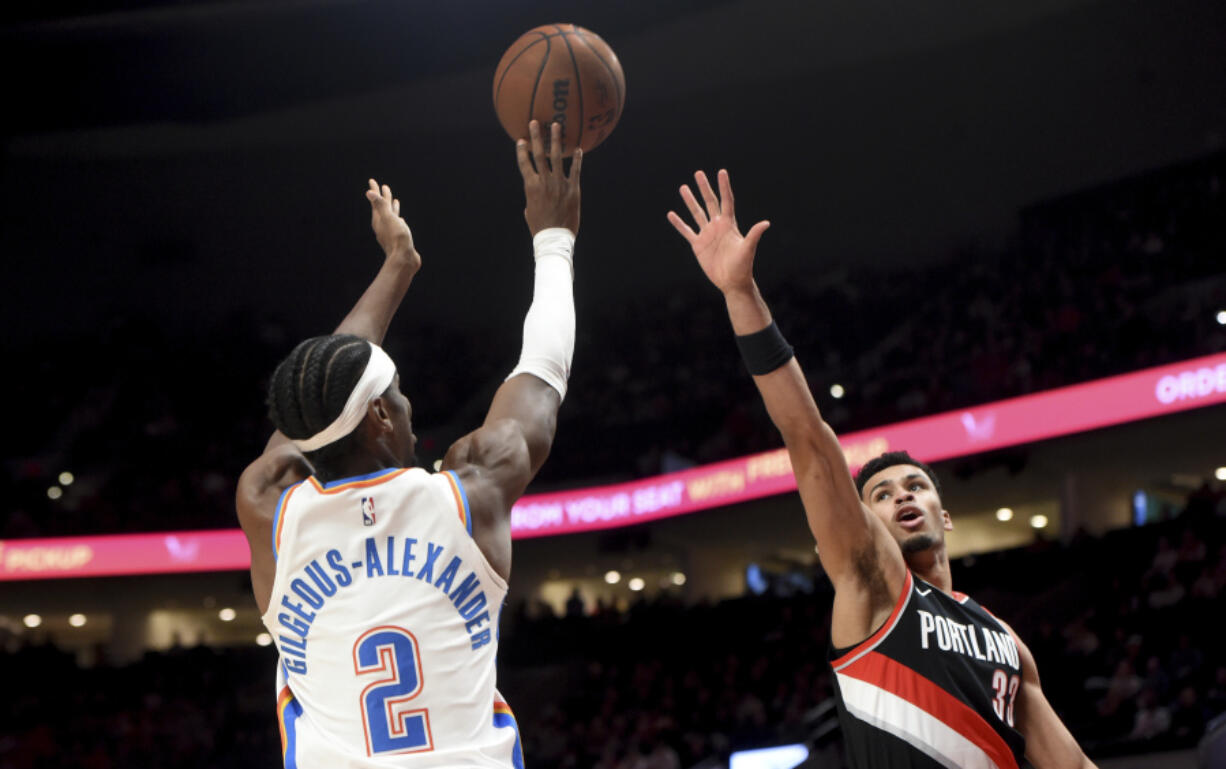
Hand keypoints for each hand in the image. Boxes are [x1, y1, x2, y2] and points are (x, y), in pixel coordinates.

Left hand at [365, 179, 419, 271]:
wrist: (404, 259)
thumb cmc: (397, 238)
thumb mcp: (389, 219)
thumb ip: (380, 205)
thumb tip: (369, 192)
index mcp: (379, 219)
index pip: (376, 201)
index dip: (375, 190)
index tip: (372, 181)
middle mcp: (383, 225)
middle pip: (383, 207)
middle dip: (383, 197)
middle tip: (384, 187)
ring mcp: (391, 232)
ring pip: (391, 216)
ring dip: (392, 208)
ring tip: (395, 202)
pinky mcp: (399, 238)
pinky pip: (397, 225)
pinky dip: (398, 219)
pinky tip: (401, 219)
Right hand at [517, 120, 581, 235]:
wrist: (554, 237)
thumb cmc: (539, 227)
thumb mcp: (529, 211)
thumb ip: (531, 198)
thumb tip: (533, 194)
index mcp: (531, 186)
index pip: (524, 163)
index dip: (522, 150)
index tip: (521, 139)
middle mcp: (544, 181)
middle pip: (538, 154)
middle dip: (536, 137)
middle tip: (535, 122)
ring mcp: (559, 184)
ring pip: (557, 157)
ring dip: (556, 140)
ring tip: (556, 126)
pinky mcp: (573, 189)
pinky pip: (576, 170)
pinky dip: (577, 159)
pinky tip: (579, 148)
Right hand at [667, 169, 769, 294]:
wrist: (732, 282)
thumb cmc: (743, 266)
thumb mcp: (748, 249)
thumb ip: (754, 235)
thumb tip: (766, 223)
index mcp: (729, 224)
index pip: (726, 201)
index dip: (724, 187)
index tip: (721, 172)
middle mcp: (717, 226)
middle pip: (710, 202)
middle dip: (704, 188)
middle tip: (698, 173)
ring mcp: (707, 235)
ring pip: (697, 213)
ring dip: (690, 201)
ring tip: (683, 188)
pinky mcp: (698, 245)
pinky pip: (687, 231)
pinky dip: (679, 223)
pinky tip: (671, 214)